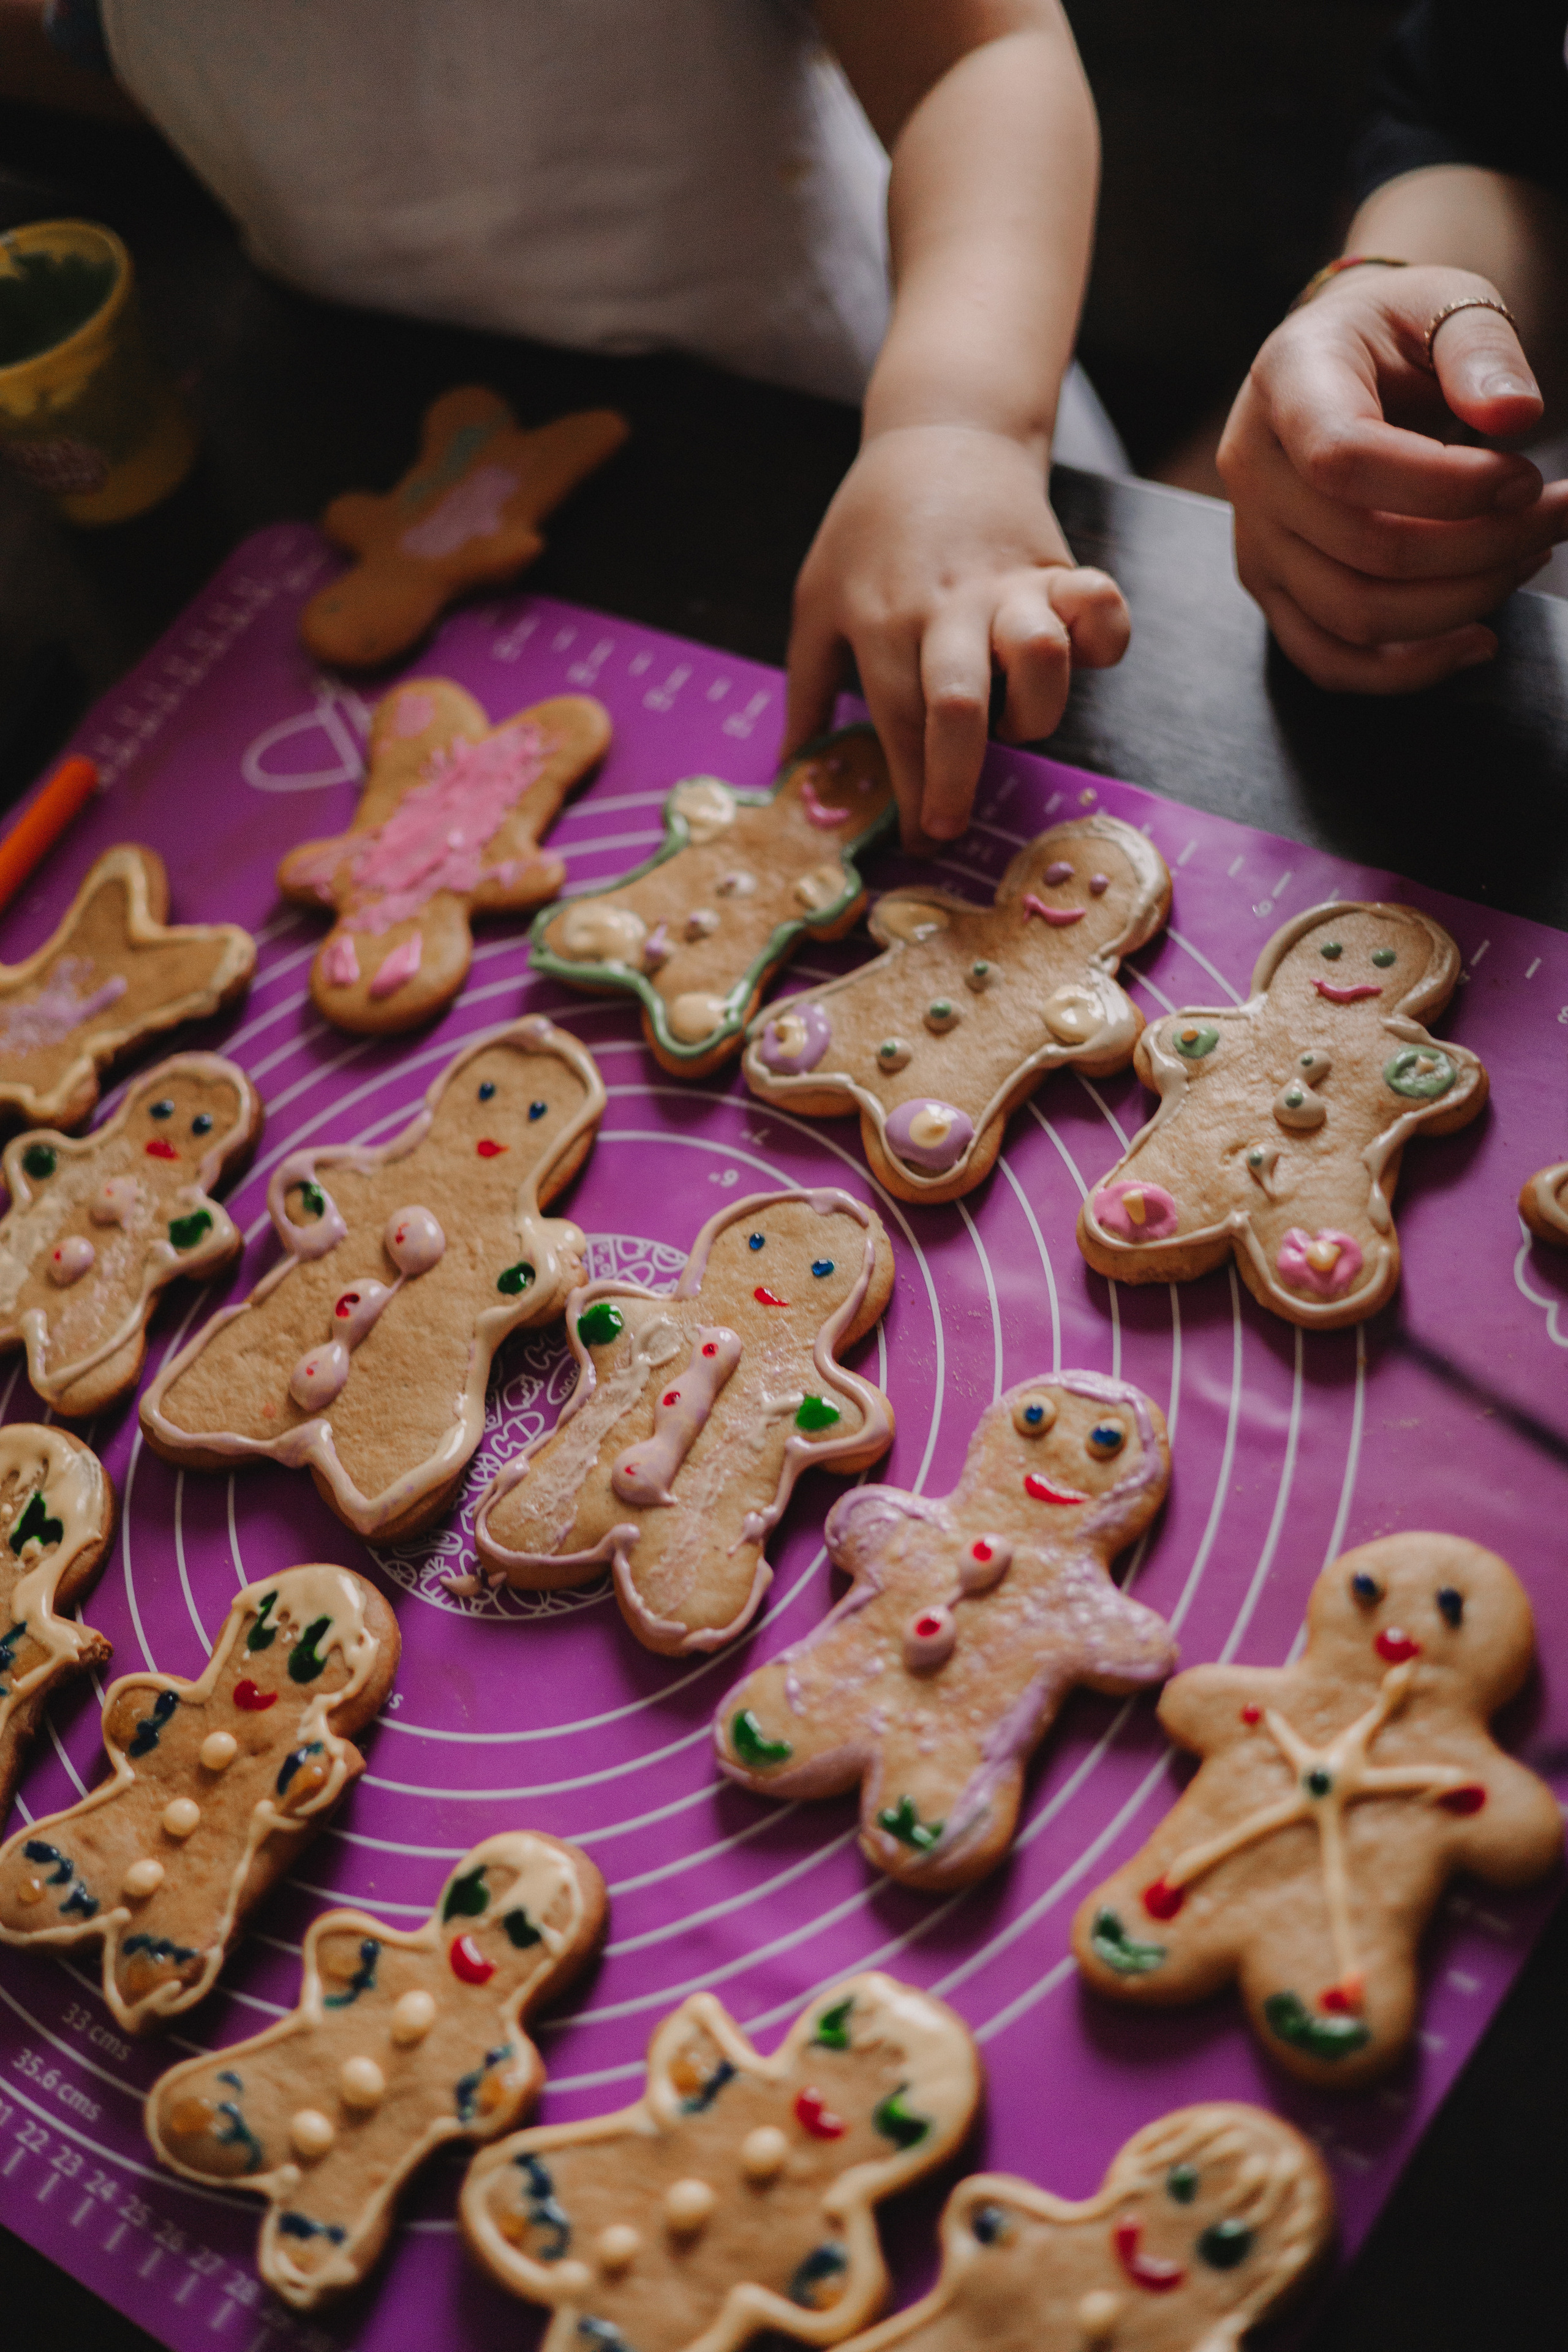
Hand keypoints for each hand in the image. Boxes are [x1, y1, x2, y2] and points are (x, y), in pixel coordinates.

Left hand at [784, 423, 1128, 844]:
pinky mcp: (1056, 566)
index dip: (910, 791)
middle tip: (949, 824)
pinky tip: (1082, 656)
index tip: (918, 838)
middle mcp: (946, 606)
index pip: (896, 723)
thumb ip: (808, 690)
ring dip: (1035, 709)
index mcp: (881, 619)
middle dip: (957, 778)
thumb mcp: (816, 601)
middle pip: (958, 703)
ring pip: (1040, 658)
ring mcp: (1007, 584)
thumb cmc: (869, 530)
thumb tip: (788, 773)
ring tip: (1013, 720)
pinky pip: (1101, 606)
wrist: (939, 433)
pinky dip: (1106, 636)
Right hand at [1218, 263, 1567, 691]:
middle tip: (1557, 516)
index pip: (1343, 458)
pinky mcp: (1273, 593)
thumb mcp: (1445, 303)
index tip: (1526, 477)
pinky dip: (1410, 669)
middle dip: (1484, 545)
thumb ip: (1481, 349)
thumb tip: (1517, 415)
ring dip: (1461, 603)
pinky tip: (1477, 640)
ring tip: (1525, 559)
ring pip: (1354, 616)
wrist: (1341, 361)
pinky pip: (1330, 661)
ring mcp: (1256, 543)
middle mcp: (1253, 471)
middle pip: (1364, 548)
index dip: (1446, 485)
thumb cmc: (1396, 330)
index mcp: (1285, 382)